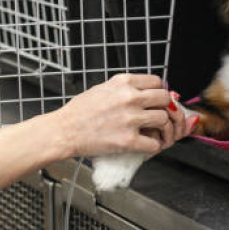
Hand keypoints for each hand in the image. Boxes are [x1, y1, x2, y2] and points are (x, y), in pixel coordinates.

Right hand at [52, 74, 192, 157]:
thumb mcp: (103, 88)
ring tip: (154, 133)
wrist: (63, 131)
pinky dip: (153, 147)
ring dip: (161, 128)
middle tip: (158, 117)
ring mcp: (130, 119)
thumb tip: (146, 93)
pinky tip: (146, 145)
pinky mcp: (127, 141)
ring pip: (163, 120)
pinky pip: (154, 144)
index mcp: (123, 82)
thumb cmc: (79, 112)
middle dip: (164, 108)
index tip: (156, 101)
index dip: (159, 92)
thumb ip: (125, 89)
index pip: (157, 82)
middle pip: (165, 99)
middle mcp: (129, 98)